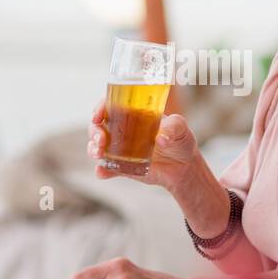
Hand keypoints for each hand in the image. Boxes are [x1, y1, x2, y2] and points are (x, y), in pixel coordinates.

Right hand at [86, 99, 200, 193]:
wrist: (184, 167)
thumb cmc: (180, 141)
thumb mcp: (181, 129)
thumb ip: (174, 127)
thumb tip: (160, 138)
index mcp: (133, 114)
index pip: (110, 106)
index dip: (100, 108)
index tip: (97, 116)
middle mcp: (122, 130)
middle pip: (98, 126)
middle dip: (94, 132)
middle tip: (101, 140)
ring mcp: (120, 149)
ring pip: (97, 146)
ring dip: (93, 149)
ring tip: (99, 154)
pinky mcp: (122, 166)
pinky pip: (107, 168)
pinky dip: (102, 170)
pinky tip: (102, 172)